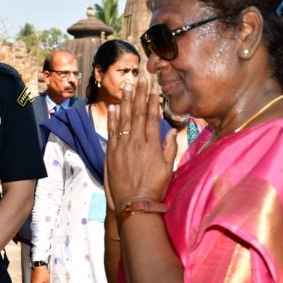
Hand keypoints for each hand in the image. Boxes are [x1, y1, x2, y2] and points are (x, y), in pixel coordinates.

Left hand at [106, 75, 176, 213]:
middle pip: (137, 113)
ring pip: (124, 118)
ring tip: (127, 86)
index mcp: (152, 144)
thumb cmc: (155, 188)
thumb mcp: (168, 168)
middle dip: (139, 94)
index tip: (153, 88)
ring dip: (125, 101)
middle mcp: (137, 142)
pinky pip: (112, 131)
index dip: (152, 101)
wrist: (135, 203)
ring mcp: (123, 146)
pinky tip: (113, 106)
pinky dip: (112, 118)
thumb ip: (170, 148)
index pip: (151, 117)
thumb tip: (171, 131)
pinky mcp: (111, 153)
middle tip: (140, 78)